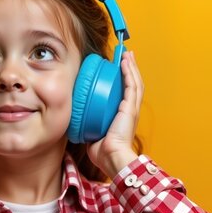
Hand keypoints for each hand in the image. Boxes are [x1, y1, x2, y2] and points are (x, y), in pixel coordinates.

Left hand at [87, 50, 142, 177]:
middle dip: (130, 68)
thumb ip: (88, 124)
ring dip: (131, 66)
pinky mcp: (130, 108)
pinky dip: (128, 73)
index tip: (120, 67)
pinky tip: (125, 63)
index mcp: (123, 116)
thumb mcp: (93, 133)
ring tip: (127, 54)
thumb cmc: (103, 152)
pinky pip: (131, 86)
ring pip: (134, 82)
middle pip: (133, 84)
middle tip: (126, 55)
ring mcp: (131, 108)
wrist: (112, 158)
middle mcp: (130, 110)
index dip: (125, 79)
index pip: (126, 93)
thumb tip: (76, 119)